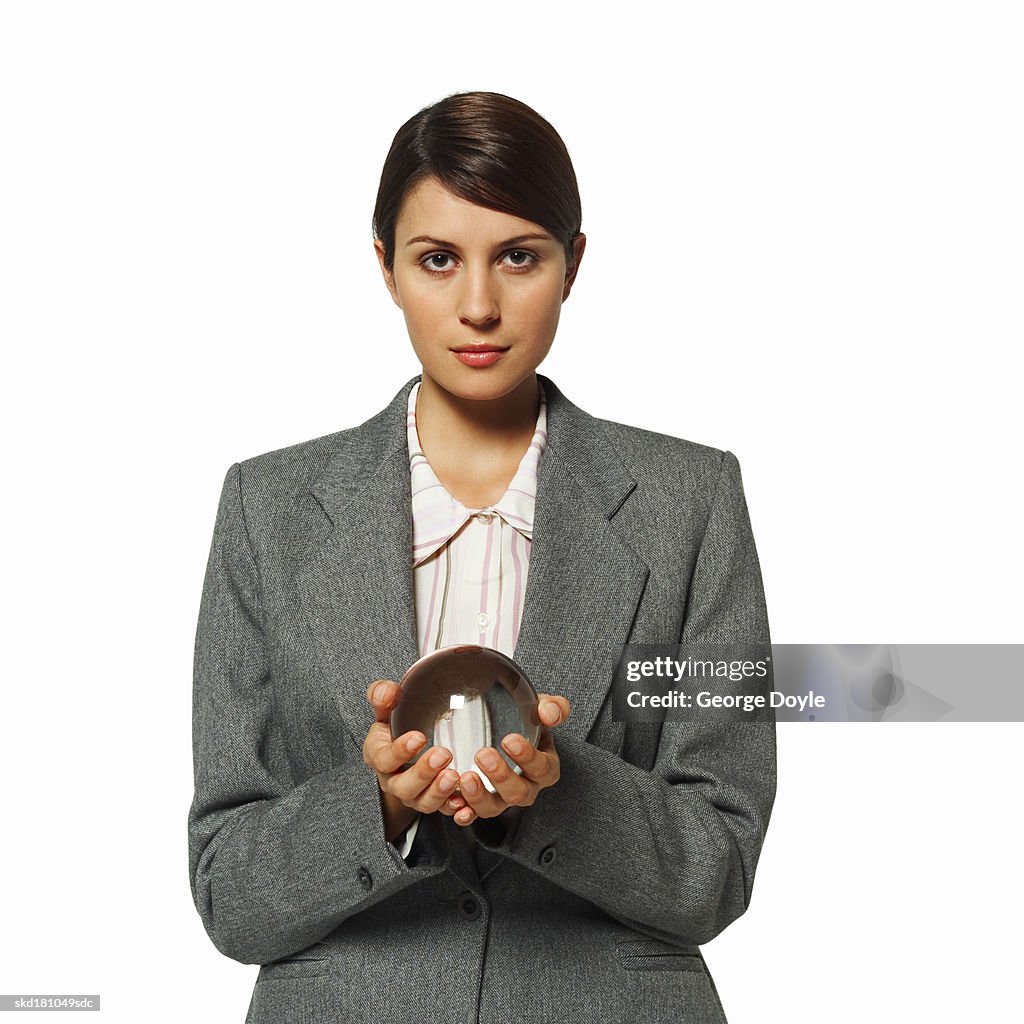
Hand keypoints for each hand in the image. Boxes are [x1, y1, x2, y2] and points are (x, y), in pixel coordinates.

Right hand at [362, 679, 469, 842]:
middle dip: (423, 773)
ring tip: (455, 775)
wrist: (408, 749)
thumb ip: (383, 696)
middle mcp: (395, 780)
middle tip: (443, 754)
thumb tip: (388, 691)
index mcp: (380, 756)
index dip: (399, 751)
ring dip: (439, 792)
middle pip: (404, 786)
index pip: (384, 759)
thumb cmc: (397, 727)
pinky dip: (455, 809)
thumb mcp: (387, 709)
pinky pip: (444, 811)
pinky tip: (466, 803)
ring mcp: (415, 795)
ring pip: (424, 803)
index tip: (419, 737)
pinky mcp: (435, 802)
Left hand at [453, 694, 570, 826]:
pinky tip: (455, 804)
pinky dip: (464, 813)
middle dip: (501, 776)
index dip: (528, 757)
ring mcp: (502, 799)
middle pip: (518, 793)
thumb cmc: (526, 720)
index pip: (542, 768)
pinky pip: (472, 814)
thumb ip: (552, 707)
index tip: (509, 740)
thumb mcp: (541, 708)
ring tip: (466, 777)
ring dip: (479, 797)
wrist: (504, 726)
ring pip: (494, 808)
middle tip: (483, 754)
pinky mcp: (481, 803)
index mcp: (545, 767)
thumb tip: (549, 714)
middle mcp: (526, 787)